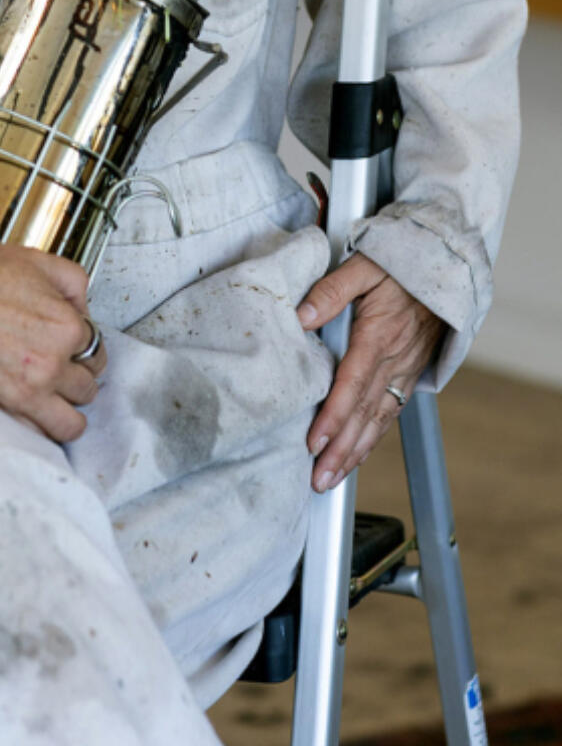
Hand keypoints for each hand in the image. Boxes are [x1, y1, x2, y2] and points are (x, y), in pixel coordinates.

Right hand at [0, 243, 106, 443]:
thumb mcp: (39, 262)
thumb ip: (74, 283)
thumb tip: (83, 308)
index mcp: (65, 328)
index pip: (97, 352)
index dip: (86, 348)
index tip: (76, 348)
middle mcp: (51, 364)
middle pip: (87, 389)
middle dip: (77, 378)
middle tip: (62, 369)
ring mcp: (26, 391)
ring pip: (70, 424)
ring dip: (66, 411)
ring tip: (54, 399)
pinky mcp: (0, 407)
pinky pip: (36, 435)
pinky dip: (37, 426)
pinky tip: (31, 410)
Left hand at [297, 252, 443, 492]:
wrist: (444, 268)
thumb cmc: (399, 265)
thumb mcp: (362, 266)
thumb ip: (330, 291)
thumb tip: (300, 317)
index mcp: (378, 336)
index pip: (352, 384)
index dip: (334, 416)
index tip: (315, 442)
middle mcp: (393, 360)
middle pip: (364, 413)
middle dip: (341, 450)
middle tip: (319, 480)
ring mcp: (403, 370)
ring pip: (378, 420)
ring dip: (355, 453)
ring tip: (332, 479)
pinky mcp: (408, 374)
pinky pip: (389, 413)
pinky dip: (373, 439)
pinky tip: (357, 456)